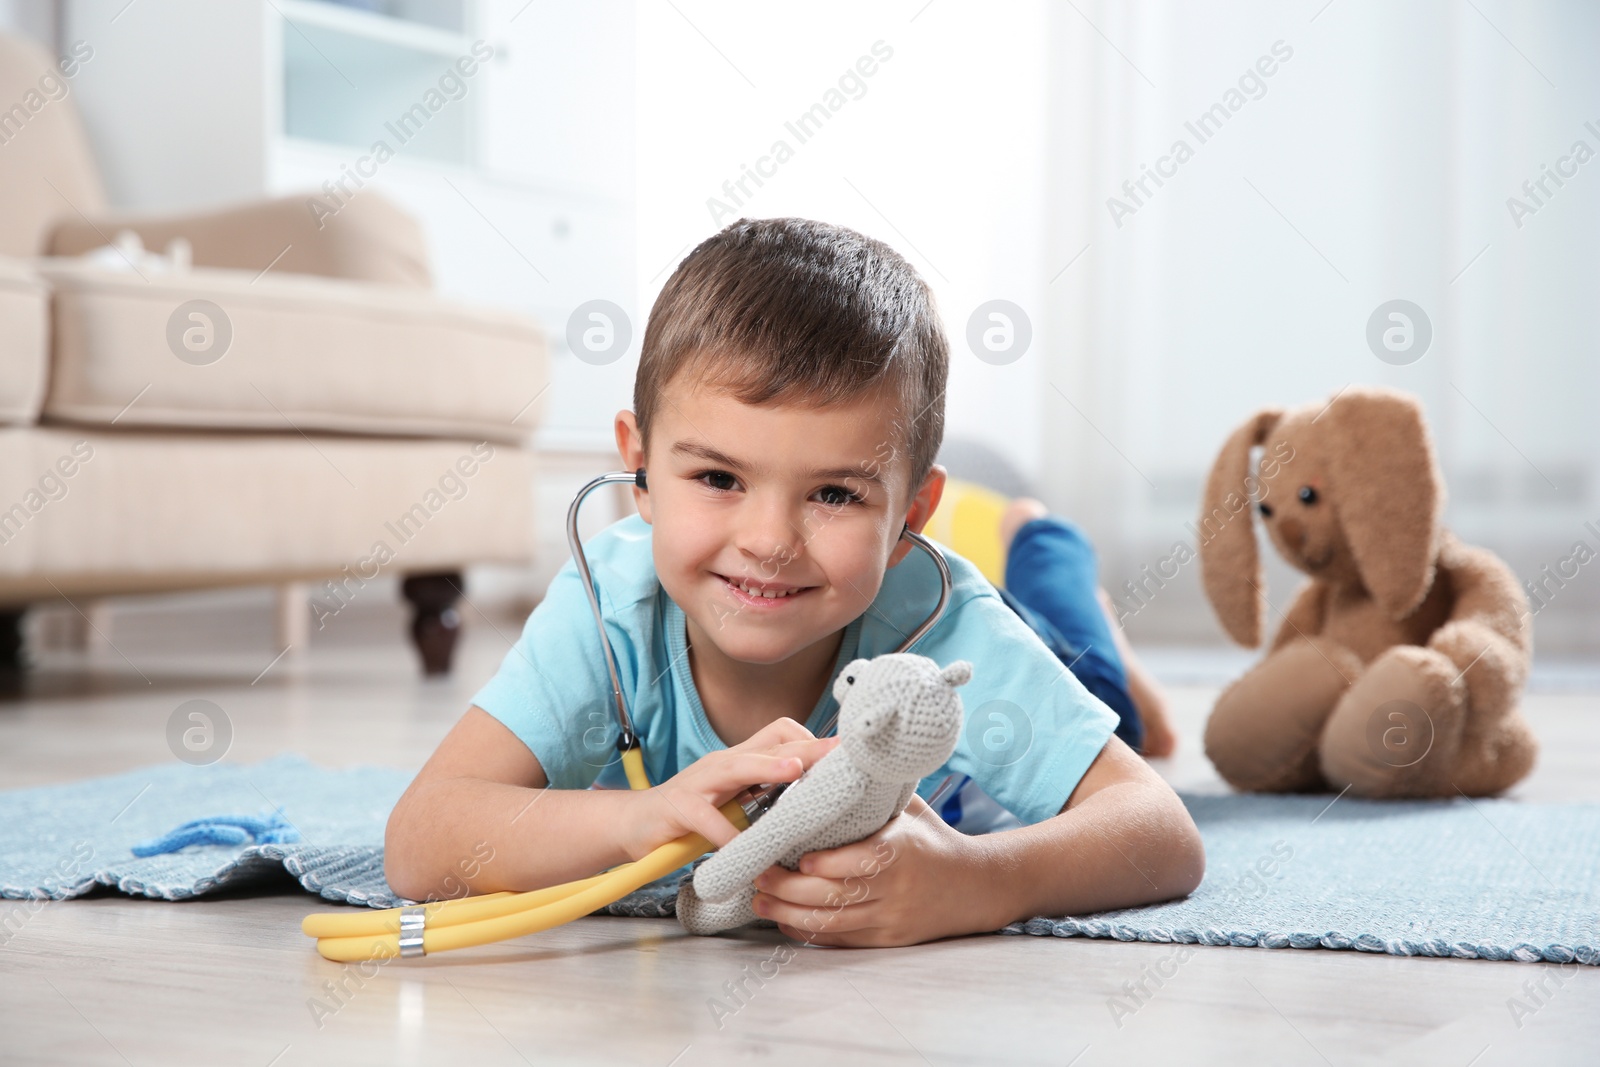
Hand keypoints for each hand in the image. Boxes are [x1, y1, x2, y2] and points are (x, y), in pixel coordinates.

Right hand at [621, 718, 839, 860]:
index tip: (845, 752)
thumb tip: (814, 803)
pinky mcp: (678, 808)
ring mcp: (699, 782)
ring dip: (767, 767)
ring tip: (794, 771)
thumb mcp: (734, 802)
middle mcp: (722, 763)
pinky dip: (728, 836)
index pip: (781, 733)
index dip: (813, 740)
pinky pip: (708, 820)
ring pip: (737, 765)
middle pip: (769, 743)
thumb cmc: (692, 817)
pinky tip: (743, 851)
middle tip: (837, 753)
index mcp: (740, 759)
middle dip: (805, 747)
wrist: (636, 826)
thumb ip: (765, 797)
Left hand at [749, 793, 997, 946]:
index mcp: (902, 851)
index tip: (799, 855)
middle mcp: (896, 888)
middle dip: (791, 888)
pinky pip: (842, 939)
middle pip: (836, 895)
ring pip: (833, 922)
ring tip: (760, 900)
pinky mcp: (887, 939)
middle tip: (759, 875)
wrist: (973, 886)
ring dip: (790, 914)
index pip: (861, 861)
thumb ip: (871, 790)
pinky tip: (784, 921)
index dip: (827, 863)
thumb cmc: (931, 838)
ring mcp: (891, 917)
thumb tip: (829, 754)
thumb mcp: (909, 808)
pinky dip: (810, 932)